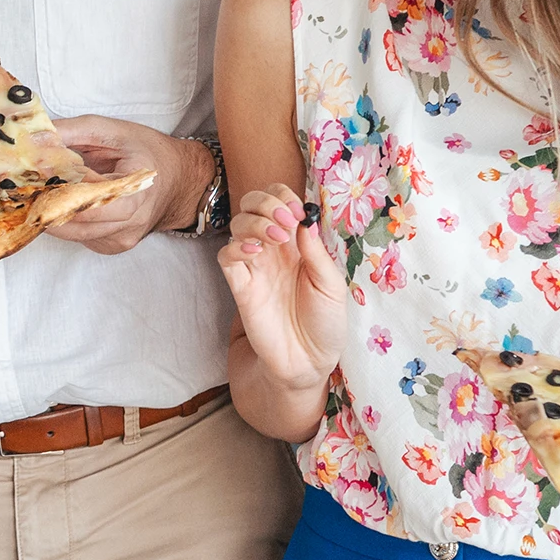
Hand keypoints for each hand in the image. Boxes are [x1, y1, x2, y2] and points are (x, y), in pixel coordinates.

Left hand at [42, 118, 212, 253]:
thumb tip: (35, 139)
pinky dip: (67, 219)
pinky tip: (67, 200)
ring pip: (70, 232)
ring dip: (52, 212)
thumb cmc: (150, 152)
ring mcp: (120, 240)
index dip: (52, 193)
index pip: (82, 205)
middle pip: (71, 222)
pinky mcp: (112, 246)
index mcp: (132, 195)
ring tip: (42, 189)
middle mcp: (127, 224)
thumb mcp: (113, 131)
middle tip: (26, 184)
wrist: (182, 181)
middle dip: (44, 203)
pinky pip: (79, 236)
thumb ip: (72, 132)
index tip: (28, 180)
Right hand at [216, 186, 344, 396]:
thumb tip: (305, 220)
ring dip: (254, 221)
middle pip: (253, 206)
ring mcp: (255, 266)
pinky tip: (255, 252)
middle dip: (265, 201)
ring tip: (275, 236)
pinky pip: (226, 256)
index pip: (281, 203)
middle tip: (284, 219)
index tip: (298, 211)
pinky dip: (236, 246)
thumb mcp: (332, 286)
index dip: (284, 197)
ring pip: (238, 225)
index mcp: (297, 245)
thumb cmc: (325, 324)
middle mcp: (273, 250)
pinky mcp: (240, 285)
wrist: (308, 362)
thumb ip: (316, 253)